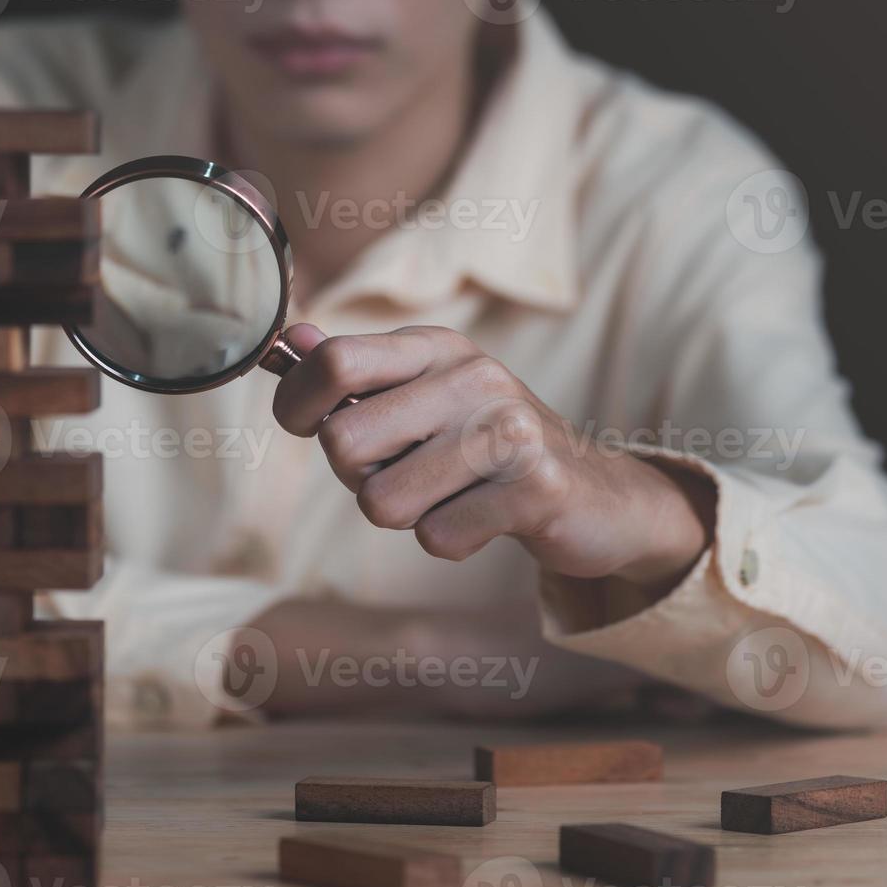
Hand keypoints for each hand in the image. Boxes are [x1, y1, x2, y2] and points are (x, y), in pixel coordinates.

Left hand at [272, 324, 714, 591]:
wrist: (599, 495)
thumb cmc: (489, 447)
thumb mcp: (424, 395)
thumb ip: (355, 373)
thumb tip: (287, 345)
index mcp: (435, 348)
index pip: (332, 360)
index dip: (296, 404)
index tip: (308, 426)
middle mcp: (473, 376)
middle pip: (343, 442)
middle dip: (356, 477)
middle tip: (402, 474)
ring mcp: (509, 429)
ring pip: (382, 502)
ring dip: (405, 516)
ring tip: (447, 496)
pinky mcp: (536, 487)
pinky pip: (437, 537)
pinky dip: (450, 541)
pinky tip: (484, 519)